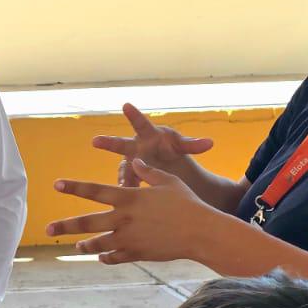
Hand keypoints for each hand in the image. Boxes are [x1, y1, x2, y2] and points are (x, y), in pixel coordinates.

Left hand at [46, 158, 220, 263]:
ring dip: (85, 245)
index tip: (57, 184)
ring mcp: (129, 238)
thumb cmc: (187, 203)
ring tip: (76, 246)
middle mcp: (124, 218)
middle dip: (65, 225)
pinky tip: (101, 256)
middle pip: (87, 222)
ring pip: (98, 243)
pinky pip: (116, 257)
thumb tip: (135, 161)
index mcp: (129, 197)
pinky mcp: (137, 253)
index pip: (94, 191)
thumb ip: (148, 172)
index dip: (74, 187)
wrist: (201, 232)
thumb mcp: (168, 181)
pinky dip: (107, 257)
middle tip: (48, 228)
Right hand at [93, 103, 213, 187]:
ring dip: (123, 177)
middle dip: (109, 143)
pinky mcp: (130, 180)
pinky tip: (128, 202)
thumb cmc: (170, 149)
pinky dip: (128, 193)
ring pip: (124, 171)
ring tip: (124, 185)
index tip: (126, 105)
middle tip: (96, 140)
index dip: (133, 115)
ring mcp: (130, 165)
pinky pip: (128, 187)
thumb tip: (211, 143)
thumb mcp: (182, 146)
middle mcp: (134, 148)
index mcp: (148, 135)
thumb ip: (194, 144)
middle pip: (121, 145)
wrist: (162, 165)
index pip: (140, 123)